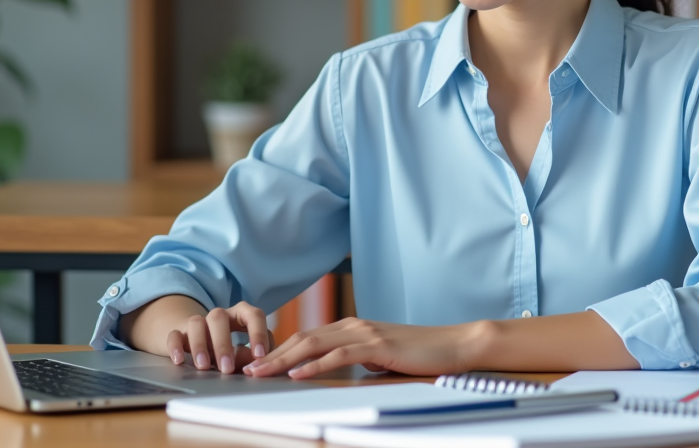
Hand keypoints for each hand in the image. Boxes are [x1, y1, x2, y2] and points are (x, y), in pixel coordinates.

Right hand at [168, 301, 274, 374]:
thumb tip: (254, 363)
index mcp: (240, 315)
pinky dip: (175, 347)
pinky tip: (179, 361)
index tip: (259, 355)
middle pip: (219, 317)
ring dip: (199, 345)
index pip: (253, 315)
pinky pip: (174, 334)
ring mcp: (198, 323)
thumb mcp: (245, 353)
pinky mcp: (179, 333)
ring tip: (204, 367)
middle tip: (227, 369)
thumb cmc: (232, 350)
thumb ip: (251, 356)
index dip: (258, 333)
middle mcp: (218, 316)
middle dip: (223, 344)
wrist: (199, 343)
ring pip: (196, 322)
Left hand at [243, 317, 490, 379]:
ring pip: (314, 344)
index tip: (256, 365)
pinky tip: (297, 373)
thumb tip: (347, 373)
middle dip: (270, 354)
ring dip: (283, 359)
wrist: (454, 345)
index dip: (278, 350)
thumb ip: (362, 361)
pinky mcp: (378, 346)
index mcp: (353, 329)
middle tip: (244, 370)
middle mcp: (354, 326)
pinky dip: (315, 364)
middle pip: (302, 338)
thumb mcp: (384, 358)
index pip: (307, 339)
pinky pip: (339, 355)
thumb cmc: (422, 354)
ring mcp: (366, 333)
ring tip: (260, 372)